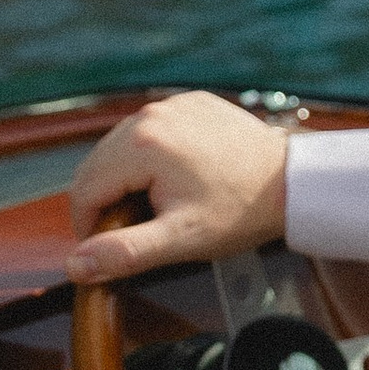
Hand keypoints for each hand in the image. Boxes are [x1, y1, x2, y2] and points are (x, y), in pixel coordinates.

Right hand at [66, 90, 291, 285]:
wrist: (292, 181)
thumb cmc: (242, 210)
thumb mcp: (181, 240)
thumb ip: (124, 252)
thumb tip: (76, 265)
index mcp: (142, 144)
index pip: (84, 190)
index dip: (87, 227)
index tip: (105, 249)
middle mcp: (151, 115)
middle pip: (98, 165)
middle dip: (105, 202)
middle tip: (133, 232)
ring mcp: (172, 105)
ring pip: (121, 148)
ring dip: (125, 179)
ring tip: (155, 208)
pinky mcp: (190, 104)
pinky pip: (151, 132)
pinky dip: (151, 158)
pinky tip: (176, 181)